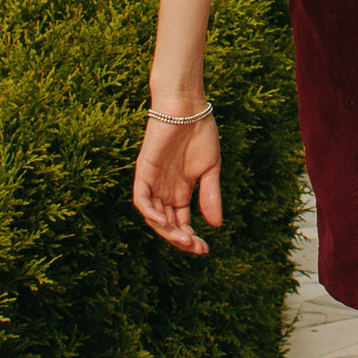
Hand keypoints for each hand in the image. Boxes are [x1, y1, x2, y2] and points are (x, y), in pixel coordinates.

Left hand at [133, 108, 223, 254]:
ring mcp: (152, 182)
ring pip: (154, 216)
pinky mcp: (143, 171)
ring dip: (167, 231)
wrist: (188, 107)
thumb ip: (210, 196)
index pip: (181, 222)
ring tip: (185, 240)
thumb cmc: (200, 132)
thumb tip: (216, 225)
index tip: (205, 250)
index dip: (190, 238)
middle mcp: (164, 190)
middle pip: (167, 224)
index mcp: (180, 190)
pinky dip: (150, 213)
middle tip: (196, 248)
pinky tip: (166, 222)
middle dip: (180, 239)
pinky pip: (141, 199)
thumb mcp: (210, 169)